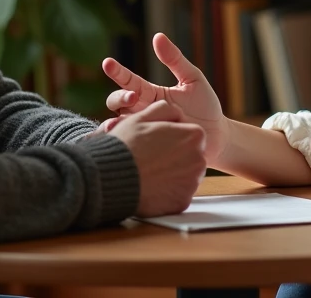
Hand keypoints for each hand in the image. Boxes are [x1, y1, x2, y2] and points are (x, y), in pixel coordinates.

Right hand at [102, 33, 229, 164]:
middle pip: (116, 103)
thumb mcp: (192, 79)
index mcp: (151, 94)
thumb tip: (157, 36)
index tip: (108, 63)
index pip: (129, 81)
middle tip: (132, 97)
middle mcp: (143, 112)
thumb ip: (175, 59)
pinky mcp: (150, 150)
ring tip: (117, 123)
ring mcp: (146, 131)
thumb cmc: (205, 106)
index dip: (118, 72)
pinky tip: (128, 144)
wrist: (218, 137)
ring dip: (115, 123)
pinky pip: (132, 147)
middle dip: (119, 98)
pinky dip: (126, 144)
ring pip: (119, 126)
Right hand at [109, 100, 206, 216]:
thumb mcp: (144, 116)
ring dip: (173, 173)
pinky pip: (178, 194)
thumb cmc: (128, 144)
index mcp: (194, 136)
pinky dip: (168, 191)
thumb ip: (166, 109)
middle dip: (175, 155)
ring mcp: (192, 183)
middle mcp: (199, 160)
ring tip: (150, 171)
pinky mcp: (182, 202)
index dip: (172, 136)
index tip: (157, 141)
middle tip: (152, 157)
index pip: (190, 134)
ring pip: (185, 175)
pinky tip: (152, 185)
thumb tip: (177, 114)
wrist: (111, 177)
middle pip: (191, 155)